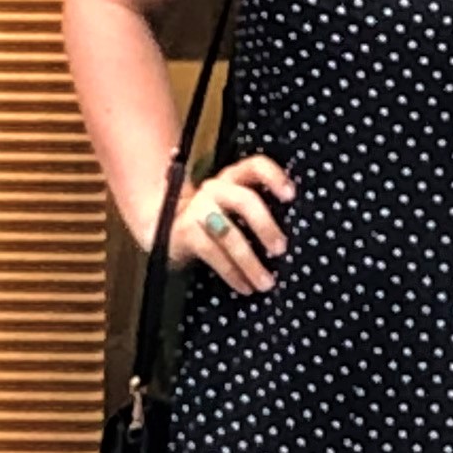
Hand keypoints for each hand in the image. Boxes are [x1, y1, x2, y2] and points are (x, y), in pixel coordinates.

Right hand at [173, 156, 295, 293]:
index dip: (273, 176)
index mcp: (232, 179)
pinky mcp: (185, 231)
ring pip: (228, 233)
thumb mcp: (231, 209)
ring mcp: (198, 208)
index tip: (291, 196)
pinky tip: (244, 286)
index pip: (255, 166)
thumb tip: (290, 237)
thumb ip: (254, 212)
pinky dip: (232, 272)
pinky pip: (212, 253)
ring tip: (266, 283)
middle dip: (266, 226)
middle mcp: (215, 188)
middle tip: (281, 249)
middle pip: (244, 200)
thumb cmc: (210, 221)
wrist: (161, 227)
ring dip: (250, 261)